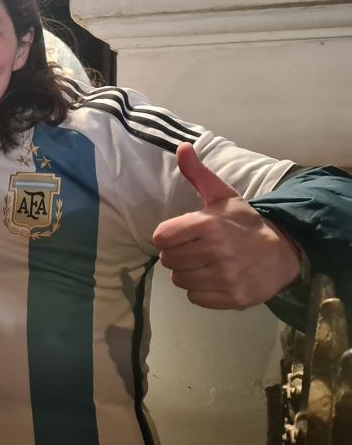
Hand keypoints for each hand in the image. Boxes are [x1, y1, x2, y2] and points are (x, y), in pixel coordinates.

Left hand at [152, 143, 300, 309]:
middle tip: (196, 250)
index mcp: (209, 225)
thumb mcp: (222, 196)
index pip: (161, 237)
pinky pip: (195, 298)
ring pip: (179, 280)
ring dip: (187, 273)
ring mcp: (226, 277)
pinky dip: (200, 291)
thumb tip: (182, 146)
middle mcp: (217, 251)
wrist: (283, 252)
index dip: (168, 236)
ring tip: (205, 263)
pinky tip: (214, 278)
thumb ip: (198, 174)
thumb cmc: (244, 223)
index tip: (182, 234)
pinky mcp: (233, 298)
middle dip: (177, 254)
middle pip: (168, 260)